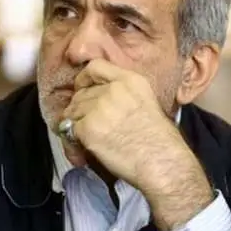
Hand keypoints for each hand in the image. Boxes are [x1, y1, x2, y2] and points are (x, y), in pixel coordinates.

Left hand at [62, 59, 213, 230]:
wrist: (161, 163)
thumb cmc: (159, 141)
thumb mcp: (147, 102)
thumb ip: (123, 95)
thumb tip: (99, 100)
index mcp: (130, 81)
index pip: (95, 67)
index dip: (84, 79)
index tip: (83, 89)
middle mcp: (113, 90)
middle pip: (80, 93)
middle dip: (80, 110)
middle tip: (87, 126)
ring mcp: (99, 108)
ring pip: (72, 111)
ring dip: (76, 125)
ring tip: (88, 140)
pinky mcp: (88, 128)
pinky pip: (69, 129)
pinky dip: (73, 141)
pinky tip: (84, 150)